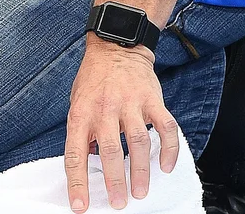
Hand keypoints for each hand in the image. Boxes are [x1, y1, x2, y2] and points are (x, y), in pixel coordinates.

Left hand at [64, 36, 179, 211]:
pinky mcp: (152, 100)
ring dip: (141, 171)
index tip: (80, 206)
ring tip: (141, 192)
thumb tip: (87, 163)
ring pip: (139, 142)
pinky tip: (167, 167)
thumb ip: (82, 132)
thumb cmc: (94, 80)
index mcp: (81, 114)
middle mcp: (104, 109)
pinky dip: (169, 149)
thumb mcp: (77, 103)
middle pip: (111, 151)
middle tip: (119, 203)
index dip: (77, 182)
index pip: (75, 154)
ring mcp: (130, 103)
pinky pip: (165, 128)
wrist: (115, 48)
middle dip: (115, 181)